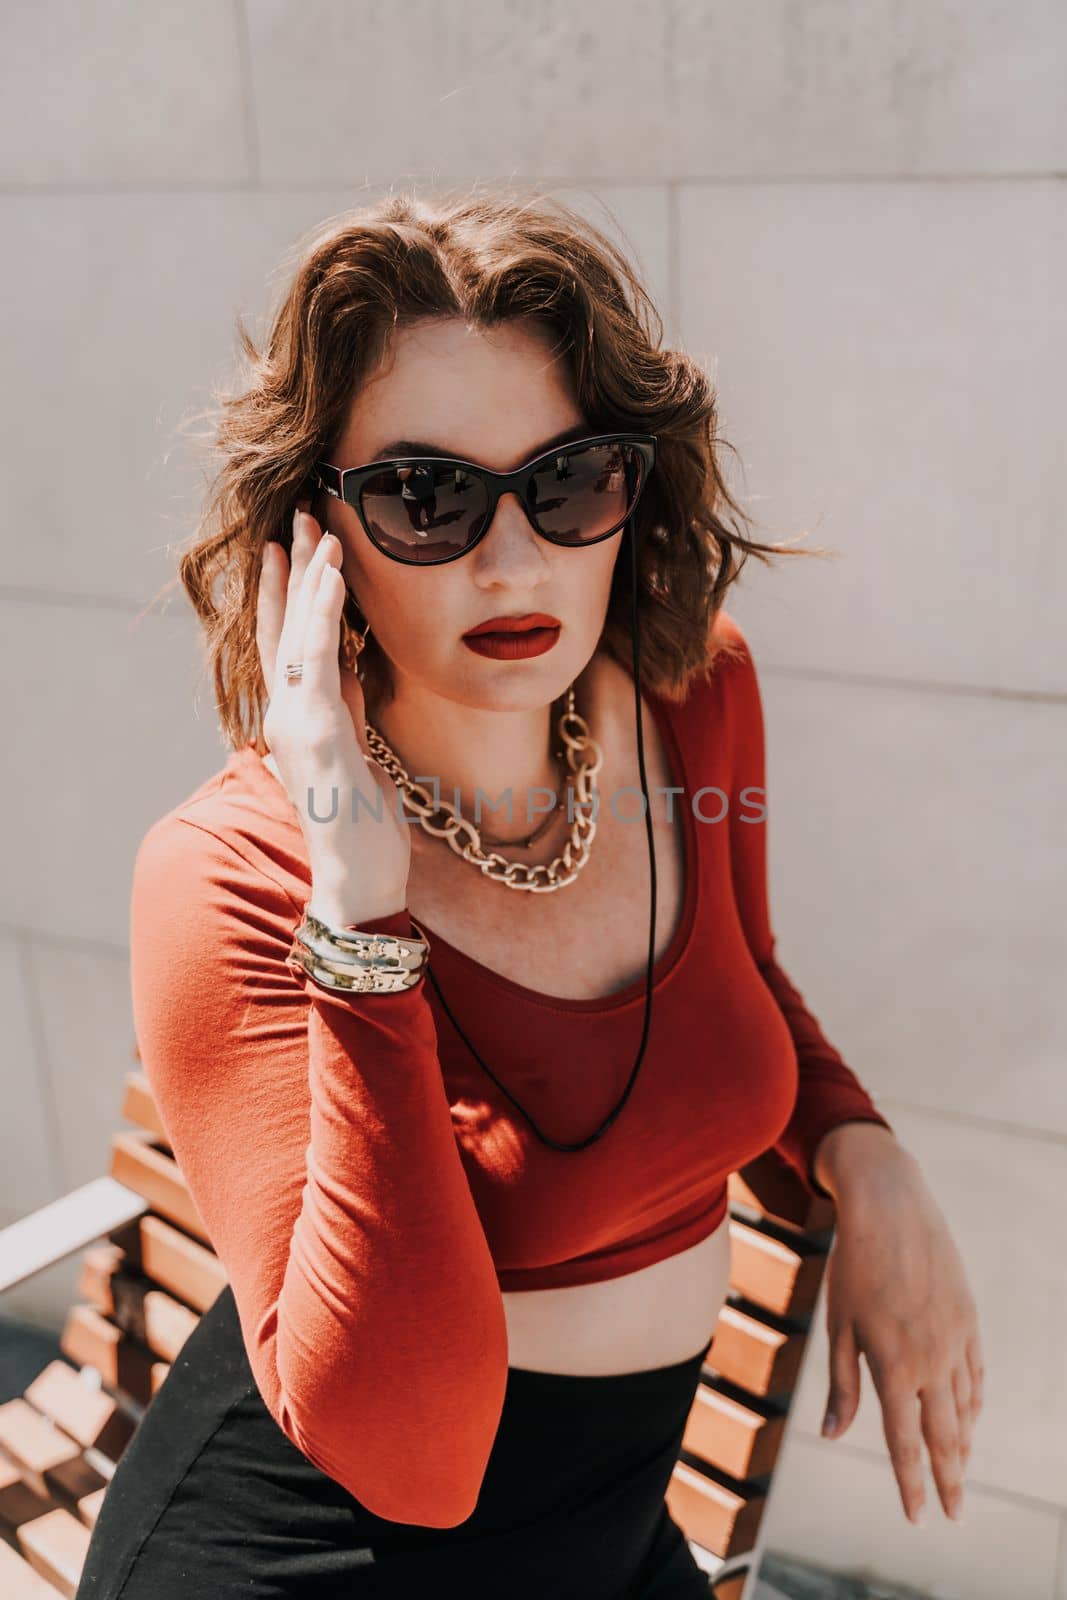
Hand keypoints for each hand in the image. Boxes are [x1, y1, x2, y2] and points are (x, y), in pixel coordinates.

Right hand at [256, 505, 411, 915]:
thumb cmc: (362, 830)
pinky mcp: (317, 728)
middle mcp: (285, 716)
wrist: (357, 880)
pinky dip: (322, 609)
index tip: (291, 550)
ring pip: (296, 631)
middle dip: (289, 570)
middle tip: (298, 516)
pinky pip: (317, 654)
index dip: (286, 596)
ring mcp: (296, 721)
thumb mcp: (359, 755)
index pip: (285, 645)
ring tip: (319, 527)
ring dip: (308, 576)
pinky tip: (333, 573)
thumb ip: (349, 713)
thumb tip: (350, 674)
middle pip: (281, 627)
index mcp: (296, 722)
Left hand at [817, 1141, 983, 1525]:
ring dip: (963, 1445)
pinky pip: (976, 1375)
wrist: (891, 1207)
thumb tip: (833, 1435)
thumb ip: (840, 1384)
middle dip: (950, 1480)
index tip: (918, 1517)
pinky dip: (973, 1403)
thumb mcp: (838, 1325)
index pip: (905, 1442)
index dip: (912, 1484)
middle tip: (953, 1514)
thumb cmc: (852, 1265)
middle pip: (945, 1436)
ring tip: (958, 1472)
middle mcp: (931, 1360)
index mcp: (893, 1366)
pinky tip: (968, 1418)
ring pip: (965, 1408)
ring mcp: (956, 1340)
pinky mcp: (969, 1319)